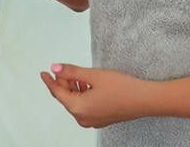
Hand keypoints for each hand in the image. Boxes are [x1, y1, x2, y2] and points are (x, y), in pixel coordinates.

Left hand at [40, 63, 156, 128]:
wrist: (145, 99)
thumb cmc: (123, 88)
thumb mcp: (93, 75)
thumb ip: (71, 72)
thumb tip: (55, 68)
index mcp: (78, 108)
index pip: (58, 92)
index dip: (50, 80)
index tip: (44, 72)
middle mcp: (83, 118)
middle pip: (66, 98)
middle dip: (63, 83)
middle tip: (63, 69)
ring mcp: (92, 121)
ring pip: (75, 102)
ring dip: (74, 89)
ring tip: (78, 75)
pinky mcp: (100, 119)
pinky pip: (85, 107)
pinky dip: (82, 95)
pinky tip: (87, 85)